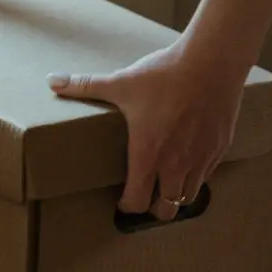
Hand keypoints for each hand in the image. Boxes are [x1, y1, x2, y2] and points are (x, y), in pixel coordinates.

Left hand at [48, 44, 245, 219]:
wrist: (212, 60)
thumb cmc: (165, 74)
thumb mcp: (121, 83)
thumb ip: (85, 85)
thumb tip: (52, 80)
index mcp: (148, 155)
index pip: (138, 202)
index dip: (128, 206)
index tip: (122, 200)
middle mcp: (176, 165)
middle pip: (166, 210)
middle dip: (153, 208)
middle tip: (146, 196)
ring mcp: (201, 159)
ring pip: (189, 197)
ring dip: (176, 195)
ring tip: (166, 183)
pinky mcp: (220, 148)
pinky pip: (208, 175)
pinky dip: (196, 175)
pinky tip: (188, 161)